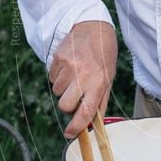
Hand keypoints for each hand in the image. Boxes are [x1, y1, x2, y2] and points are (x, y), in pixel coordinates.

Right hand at [49, 21, 117, 138]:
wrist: (93, 28)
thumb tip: (93, 123)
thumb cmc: (103, 56)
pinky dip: (58, 76)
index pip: (86, 112)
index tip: (70, 133)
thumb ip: (100, 101)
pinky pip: (51, 78)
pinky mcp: (57, 58)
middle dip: (67, 106)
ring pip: (56, 92)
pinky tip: (68, 67)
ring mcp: (69, 66)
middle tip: (75, 96)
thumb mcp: (108, 78)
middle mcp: (83, 75)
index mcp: (98, 82)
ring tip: (74, 75)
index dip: (76, 127)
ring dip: (63, 89)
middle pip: (64, 105)